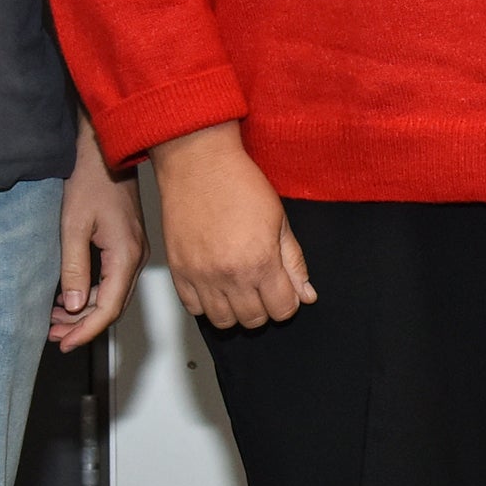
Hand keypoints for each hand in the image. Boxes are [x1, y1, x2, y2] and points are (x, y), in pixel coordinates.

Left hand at [51, 118, 146, 351]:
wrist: (107, 149)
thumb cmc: (91, 180)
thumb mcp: (73, 226)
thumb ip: (73, 268)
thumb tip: (72, 305)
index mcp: (124, 255)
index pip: (107, 308)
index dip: (85, 331)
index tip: (64, 343)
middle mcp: (135, 257)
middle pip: (112, 306)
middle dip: (83, 325)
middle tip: (53, 335)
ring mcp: (134, 251)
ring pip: (112, 295)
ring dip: (85, 311)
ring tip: (55, 320)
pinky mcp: (127, 244)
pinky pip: (113, 280)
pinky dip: (92, 294)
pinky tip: (70, 296)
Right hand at [150, 122, 314, 328]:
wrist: (199, 164)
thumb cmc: (239, 183)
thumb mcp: (281, 220)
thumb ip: (294, 263)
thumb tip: (307, 295)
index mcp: (260, 262)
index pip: (282, 310)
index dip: (288, 302)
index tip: (284, 291)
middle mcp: (229, 275)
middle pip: (253, 320)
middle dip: (264, 308)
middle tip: (263, 287)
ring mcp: (200, 276)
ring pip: (222, 321)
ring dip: (235, 310)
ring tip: (239, 287)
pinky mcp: (178, 271)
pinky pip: (193, 309)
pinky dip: (206, 304)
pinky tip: (216, 285)